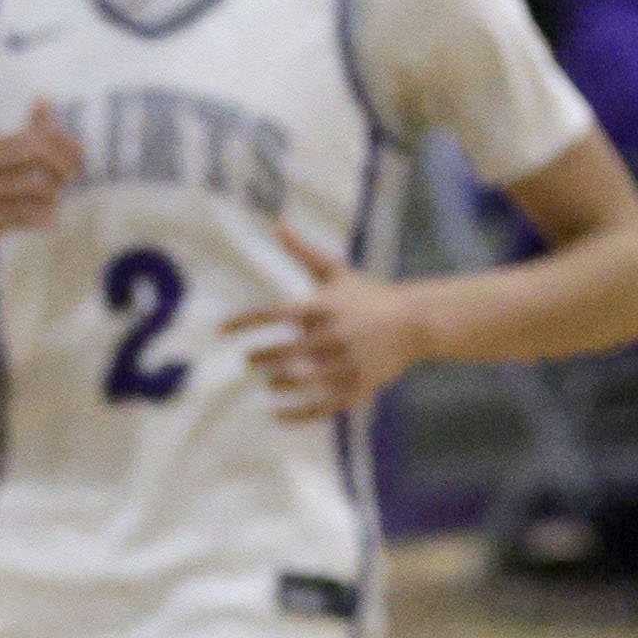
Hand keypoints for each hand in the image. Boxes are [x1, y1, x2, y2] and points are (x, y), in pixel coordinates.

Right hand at [0, 111, 78, 276]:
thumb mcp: (1, 164)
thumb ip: (26, 134)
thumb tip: (44, 97)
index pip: (40, 134)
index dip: (67, 145)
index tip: (77, 163)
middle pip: (36, 151)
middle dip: (62, 166)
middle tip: (69, 182)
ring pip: (34, 184)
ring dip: (53, 196)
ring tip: (53, 206)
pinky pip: (19, 214)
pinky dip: (40, 217)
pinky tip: (47, 222)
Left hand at [222, 228, 424, 419]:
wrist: (417, 322)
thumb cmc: (369, 295)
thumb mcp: (336, 272)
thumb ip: (303, 251)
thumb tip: (277, 222)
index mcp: (323, 307)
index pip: (272, 314)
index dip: (243, 322)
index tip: (220, 331)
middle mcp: (333, 335)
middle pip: (283, 351)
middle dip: (259, 357)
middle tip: (248, 360)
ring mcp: (346, 363)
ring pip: (300, 380)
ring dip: (278, 381)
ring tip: (268, 380)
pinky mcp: (358, 386)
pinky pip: (321, 406)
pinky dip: (296, 414)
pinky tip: (277, 414)